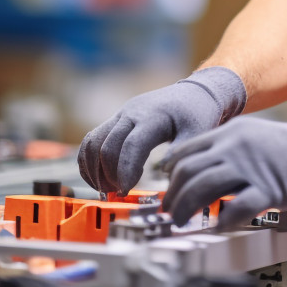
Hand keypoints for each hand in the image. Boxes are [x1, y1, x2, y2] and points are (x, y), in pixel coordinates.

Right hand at [77, 66, 246, 193]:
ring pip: (93, 142)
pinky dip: (89, 161)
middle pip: (107, 146)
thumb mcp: (198, 131)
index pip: (131, 145)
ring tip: (107, 189)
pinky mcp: (115, 119)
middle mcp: (131, 113)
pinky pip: (92, 139)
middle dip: (109, 175)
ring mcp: (120, 115)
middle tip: (119, 194)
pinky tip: (100, 179)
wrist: (192, 93)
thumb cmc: (196, 114)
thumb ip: (181, 152)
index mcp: (153, 117)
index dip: (126, 171)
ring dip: (94, 169)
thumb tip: (163, 173)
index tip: (126, 191)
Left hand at [161, 115, 286, 226]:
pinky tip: (218, 227)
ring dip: (187, 209)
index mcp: (230, 132)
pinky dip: (222, 221)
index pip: (187, 152)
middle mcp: (236, 147)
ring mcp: (251, 168)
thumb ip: (225, 147)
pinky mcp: (269, 189)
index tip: (165, 189)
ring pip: (204, 188)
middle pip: (189, 171)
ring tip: (182, 222)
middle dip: (173, 195)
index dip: (170, 174)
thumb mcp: (251, 134)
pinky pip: (236, 208)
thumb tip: (196, 168)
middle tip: (169, 211)